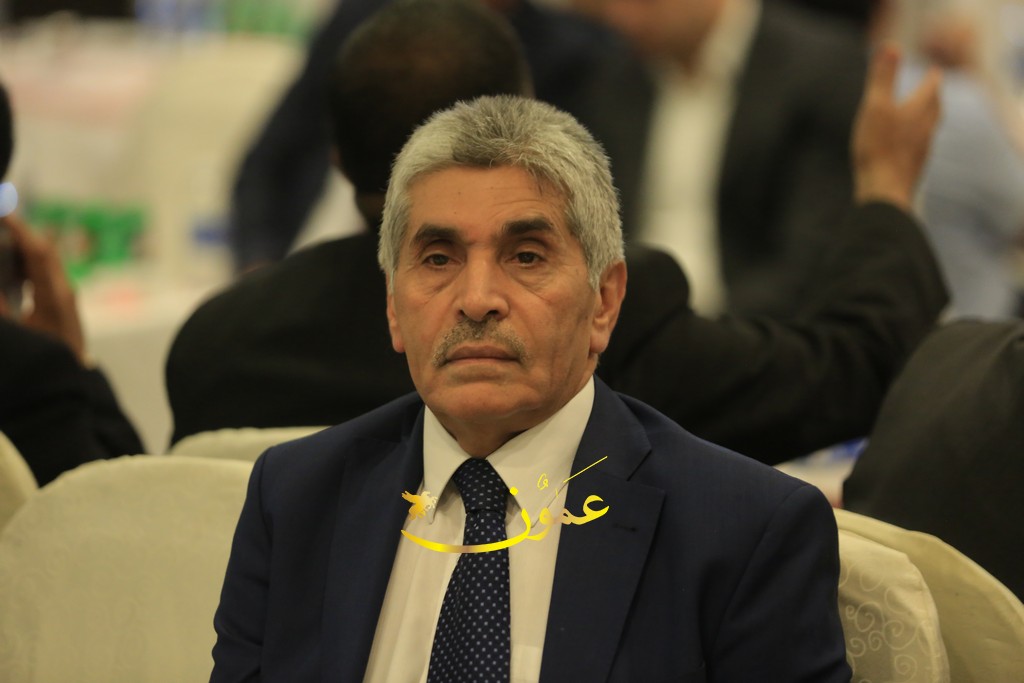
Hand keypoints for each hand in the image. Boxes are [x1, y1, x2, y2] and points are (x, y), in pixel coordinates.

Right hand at [0, 213, 86, 364]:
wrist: (70, 383)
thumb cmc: (45, 358)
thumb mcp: (18, 331)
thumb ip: (2, 306)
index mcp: (55, 294)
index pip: (39, 253)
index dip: (20, 230)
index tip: (3, 213)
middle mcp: (63, 290)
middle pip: (41, 252)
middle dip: (17, 234)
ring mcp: (64, 295)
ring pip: (41, 262)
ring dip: (19, 250)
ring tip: (0, 238)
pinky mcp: (60, 302)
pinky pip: (40, 275)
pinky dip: (22, 265)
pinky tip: (6, 267)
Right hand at [852, 44, 941, 210]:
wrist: (885, 192)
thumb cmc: (879, 148)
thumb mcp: (876, 106)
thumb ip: (883, 77)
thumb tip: (890, 46)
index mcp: (919, 110)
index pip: (932, 87)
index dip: (932, 77)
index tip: (934, 70)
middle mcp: (925, 129)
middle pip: (935, 108)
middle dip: (933, 97)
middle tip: (932, 90)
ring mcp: (921, 151)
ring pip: (929, 129)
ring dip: (927, 119)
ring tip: (922, 116)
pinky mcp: (912, 169)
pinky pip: (918, 148)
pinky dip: (916, 140)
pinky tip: (907, 148)